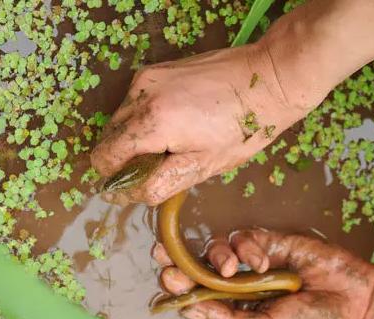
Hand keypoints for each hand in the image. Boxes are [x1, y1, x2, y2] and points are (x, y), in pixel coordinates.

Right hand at [91, 43, 318, 205]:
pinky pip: (135, 101)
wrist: (268, 79)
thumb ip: (159, 183)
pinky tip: (177, 122)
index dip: (116, 178)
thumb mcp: (203, 166)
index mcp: (151, 123)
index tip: (140, 183)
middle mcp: (140, 94)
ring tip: (175, 142)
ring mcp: (147, 77)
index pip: (105, 158)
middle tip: (165, 164)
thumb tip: (125, 194)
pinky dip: (145, 118)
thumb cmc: (243, 129)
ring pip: (120, 119)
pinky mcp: (156, 69)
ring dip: (136, 137)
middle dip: (127, 157)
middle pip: (109, 137)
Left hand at [153, 229, 373, 318]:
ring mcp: (256, 261)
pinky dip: (248, 247)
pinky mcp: (273, 241)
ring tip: (231, 269)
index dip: (179, 288)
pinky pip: (245, 237)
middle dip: (179, 261)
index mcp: (238, 311)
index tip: (165, 280)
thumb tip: (192, 310)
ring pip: (218, 249)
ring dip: (216, 256)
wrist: (359, 303)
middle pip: (199, 268)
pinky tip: (263, 261)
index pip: (199, 297)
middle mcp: (242, 285)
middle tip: (162, 256)